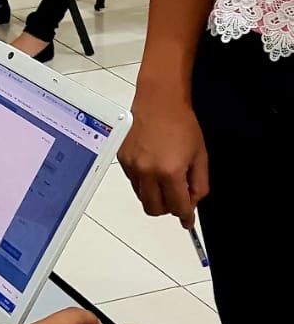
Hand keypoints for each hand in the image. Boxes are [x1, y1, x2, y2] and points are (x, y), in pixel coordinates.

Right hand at [118, 91, 208, 225]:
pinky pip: (133, 182)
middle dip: (168, 208)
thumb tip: (192, 202)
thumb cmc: (181, 124)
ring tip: (164, 178)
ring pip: (142, 197)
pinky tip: (152, 166)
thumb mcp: (200, 156)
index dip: (186, 216)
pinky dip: (144, 181)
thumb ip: (199, 184)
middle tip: (176, 198)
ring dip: (155, 196)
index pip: (177, 206)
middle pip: (154, 209)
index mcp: (170, 171)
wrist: (159, 102)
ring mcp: (132, 166)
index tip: (187, 221)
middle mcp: (147, 171)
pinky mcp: (122, 159)